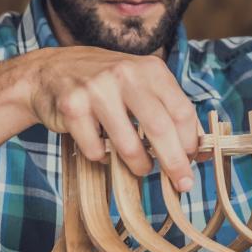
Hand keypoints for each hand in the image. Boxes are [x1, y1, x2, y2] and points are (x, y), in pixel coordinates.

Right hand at [24, 46, 200, 190]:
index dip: (190, 142)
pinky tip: (99, 146)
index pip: (181, 111)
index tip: (192, 161)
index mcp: (150, 69)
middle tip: (182, 183)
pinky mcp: (73, 106)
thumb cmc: (105, 85)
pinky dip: (101, 158)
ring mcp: (97, 89)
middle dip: (174, 163)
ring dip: (139, 165)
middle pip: (160, 129)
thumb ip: (168, 111)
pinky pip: (96, 150)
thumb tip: (202, 152)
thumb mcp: (140, 86)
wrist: (49, 72)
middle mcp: (126, 74)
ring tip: (140, 167)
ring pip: (129, 144)